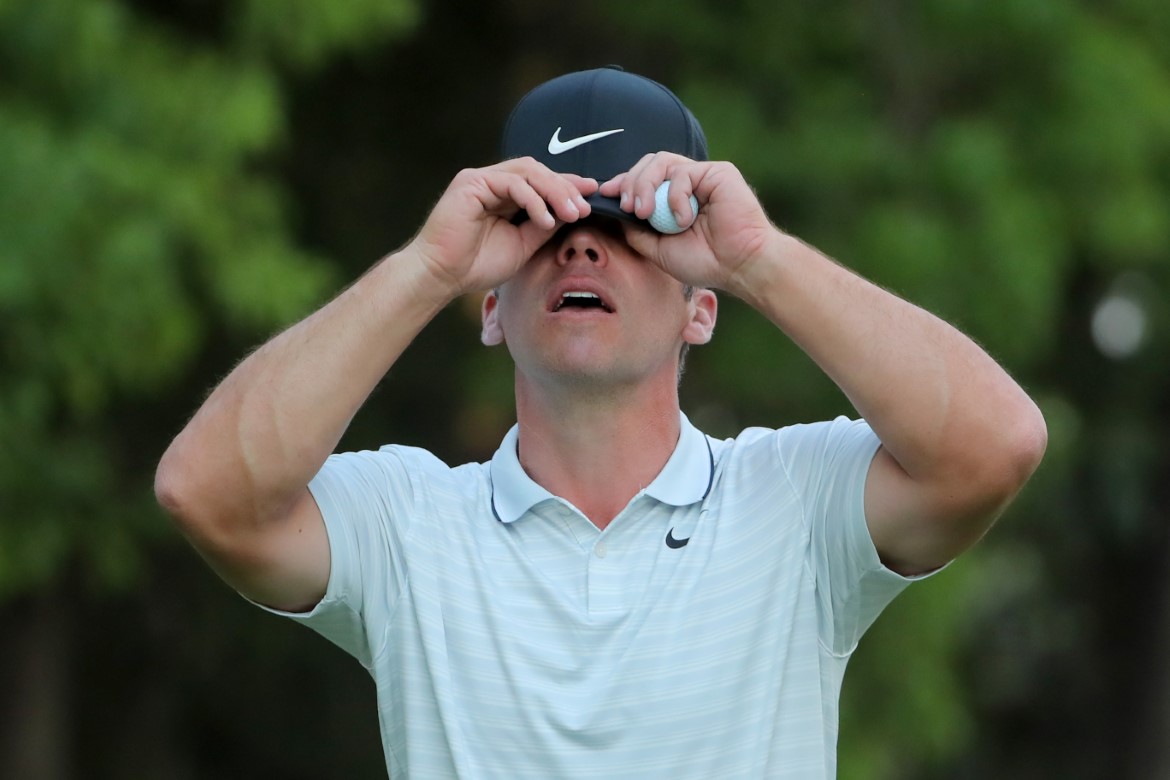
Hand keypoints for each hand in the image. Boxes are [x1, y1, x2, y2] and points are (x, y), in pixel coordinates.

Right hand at [407, 158, 598, 298]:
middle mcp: (493, 182)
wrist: (443, 276)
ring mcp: (482, 180)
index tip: (592, 196)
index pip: (541, 181)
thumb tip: (572, 211)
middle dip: (565, 188)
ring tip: (571, 213)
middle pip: (538, 171)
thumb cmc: (477, 265)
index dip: (567, 186)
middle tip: (584, 209)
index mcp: (504, 195)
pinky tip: (545, 219)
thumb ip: (544, 225)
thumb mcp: (523, 245)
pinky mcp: (471, 182)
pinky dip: (533, 199)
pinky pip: (512, 183)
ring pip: (528, 172)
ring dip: (554, 191)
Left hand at [598, 154, 779, 294]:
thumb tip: (615, 214)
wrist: (740, 266)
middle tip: (628, 208)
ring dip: (645, 185)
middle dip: (630, 183)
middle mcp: (686, 184)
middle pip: (647, 165)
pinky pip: (683, 172)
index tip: (604, 194)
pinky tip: (684, 219)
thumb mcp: (658, 249)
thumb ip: (636, 231)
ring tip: (645, 212)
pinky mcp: (717, 172)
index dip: (621, 183)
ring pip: (660, 161)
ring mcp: (702, 176)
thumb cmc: (705, 262)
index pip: (642, 179)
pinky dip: (675, 197)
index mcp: (673, 200)